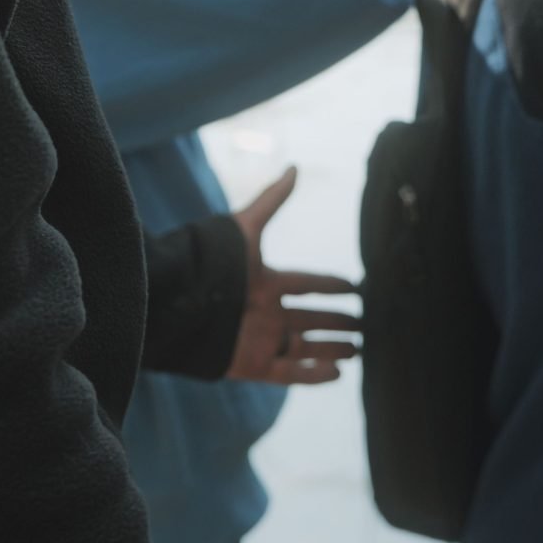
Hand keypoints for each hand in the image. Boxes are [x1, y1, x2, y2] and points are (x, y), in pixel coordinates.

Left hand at [224, 167, 361, 385]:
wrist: (178, 303)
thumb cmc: (211, 264)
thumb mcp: (246, 228)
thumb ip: (271, 200)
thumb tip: (294, 167)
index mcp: (266, 283)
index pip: (307, 284)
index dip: (332, 286)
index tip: (356, 287)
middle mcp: (266, 312)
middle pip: (310, 318)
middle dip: (337, 321)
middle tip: (364, 324)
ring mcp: (261, 340)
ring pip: (305, 347)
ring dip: (331, 349)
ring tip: (357, 349)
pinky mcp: (253, 365)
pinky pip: (289, 373)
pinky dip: (313, 376)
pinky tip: (336, 375)